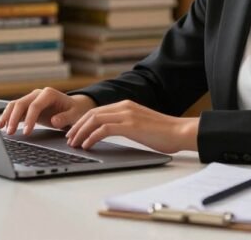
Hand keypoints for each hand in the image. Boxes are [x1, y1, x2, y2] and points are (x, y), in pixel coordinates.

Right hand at [0, 88, 96, 135]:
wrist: (74, 108)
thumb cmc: (76, 111)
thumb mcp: (75, 115)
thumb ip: (66, 117)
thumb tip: (54, 121)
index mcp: (49, 94)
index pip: (35, 105)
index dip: (30, 119)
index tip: (27, 132)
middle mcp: (38, 94)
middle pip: (21, 104)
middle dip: (14, 118)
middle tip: (11, 132)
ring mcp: (31, 99)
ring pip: (15, 105)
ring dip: (8, 116)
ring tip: (2, 128)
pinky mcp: (28, 107)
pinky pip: (15, 110)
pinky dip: (8, 117)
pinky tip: (3, 125)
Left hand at [65, 99, 198, 154]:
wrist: (181, 131)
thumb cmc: (164, 133)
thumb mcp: (141, 125)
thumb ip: (126, 124)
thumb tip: (111, 133)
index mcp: (126, 105)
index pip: (97, 111)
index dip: (82, 122)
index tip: (74, 132)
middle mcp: (124, 106)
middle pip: (91, 114)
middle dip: (77, 127)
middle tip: (69, 139)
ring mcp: (127, 114)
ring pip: (94, 120)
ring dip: (81, 132)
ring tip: (74, 143)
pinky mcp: (130, 125)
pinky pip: (103, 130)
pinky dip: (92, 137)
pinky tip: (87, 145)